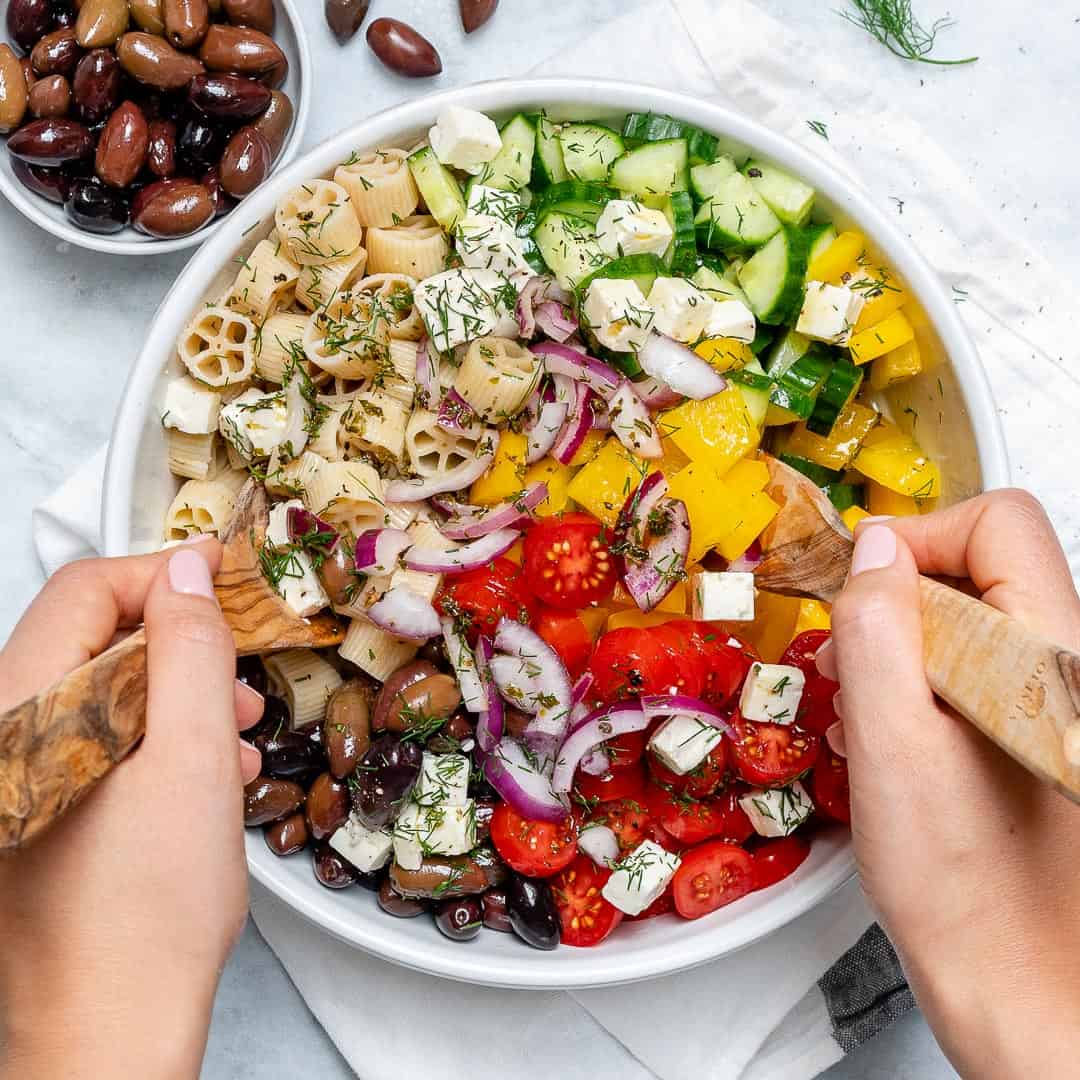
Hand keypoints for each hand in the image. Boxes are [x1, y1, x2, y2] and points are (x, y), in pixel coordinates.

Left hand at [0, 540, 263, 1078]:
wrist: (110, 1030)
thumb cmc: (147, 912)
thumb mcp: (192, 758)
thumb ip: (190, 650)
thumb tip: (188, 572)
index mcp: (22, 711)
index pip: (86, 591)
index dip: (164, 577)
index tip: (224, 587)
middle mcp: (3, 739)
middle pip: (92, 640)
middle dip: (178, 645)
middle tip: (239, 670)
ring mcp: (16, 780)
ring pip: (101, 695)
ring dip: (176, 697)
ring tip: (234, 729)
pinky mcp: (36, 813)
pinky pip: (97, 746)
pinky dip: (156, 742)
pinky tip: (208, 774)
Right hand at [818, 491, 1079, 1077]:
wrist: (1021, 985)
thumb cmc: (964, 885)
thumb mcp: (891, 741)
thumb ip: (879, 627)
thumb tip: (874, 548)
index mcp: (1051, 654)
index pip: (996, 523)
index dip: (918, 538)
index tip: (864, 588)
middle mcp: (1068, 670)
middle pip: (984, 567)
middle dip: (902, 600)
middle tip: (855, 661)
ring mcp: (1054, 705)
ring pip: (975, 623)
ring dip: (906, 649)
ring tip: (870, 712)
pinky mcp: (1035, 735)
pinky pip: (975, 674)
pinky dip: (922, 689)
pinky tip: (895, 740)